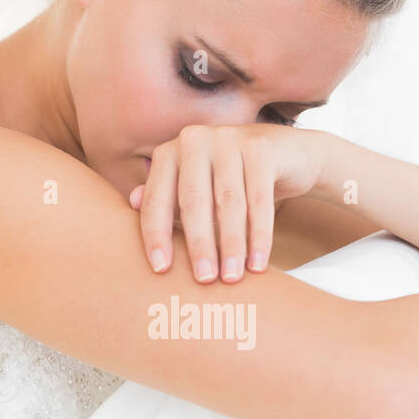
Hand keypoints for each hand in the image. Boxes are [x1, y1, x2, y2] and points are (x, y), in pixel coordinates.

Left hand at [129, 123, 332, 282]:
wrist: (286, 156)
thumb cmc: (231, 180)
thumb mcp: (196, 189)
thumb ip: (167, 198)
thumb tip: (132, 203)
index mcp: (170, 153)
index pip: (157, 198)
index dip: (156, 235)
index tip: (161, 270)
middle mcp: (195, 139)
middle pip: (193, 200)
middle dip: (199, 244)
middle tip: (204, 279)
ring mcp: (229, 138)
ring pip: (228, 202)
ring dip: (231, 245)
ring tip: (231, 277)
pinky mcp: (261, 148)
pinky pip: (259, 199)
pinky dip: (260, 235)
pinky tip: (258, 263)